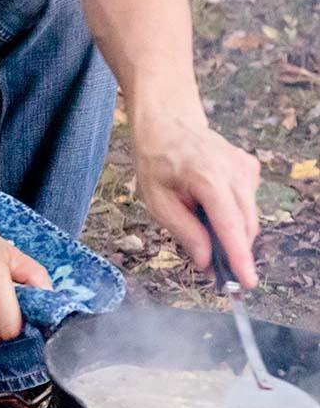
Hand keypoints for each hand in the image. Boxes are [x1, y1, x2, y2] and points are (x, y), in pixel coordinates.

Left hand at [132, 113, 260, 286]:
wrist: (169, 125)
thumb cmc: (157, 162)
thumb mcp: (157, 201)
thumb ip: (184, 231)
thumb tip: (206, 261)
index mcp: (208, 177)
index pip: (229, 224)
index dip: (239, 256)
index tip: (247, 282)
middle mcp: (235, 171)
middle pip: (244, 226)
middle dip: (233, 253)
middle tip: (213, 273)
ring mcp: (246, 169)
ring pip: (248, 218)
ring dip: (231, 236)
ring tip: (202, 234)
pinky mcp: (250, 170)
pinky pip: (246, 205)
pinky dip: (232, 218)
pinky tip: (209, 209)